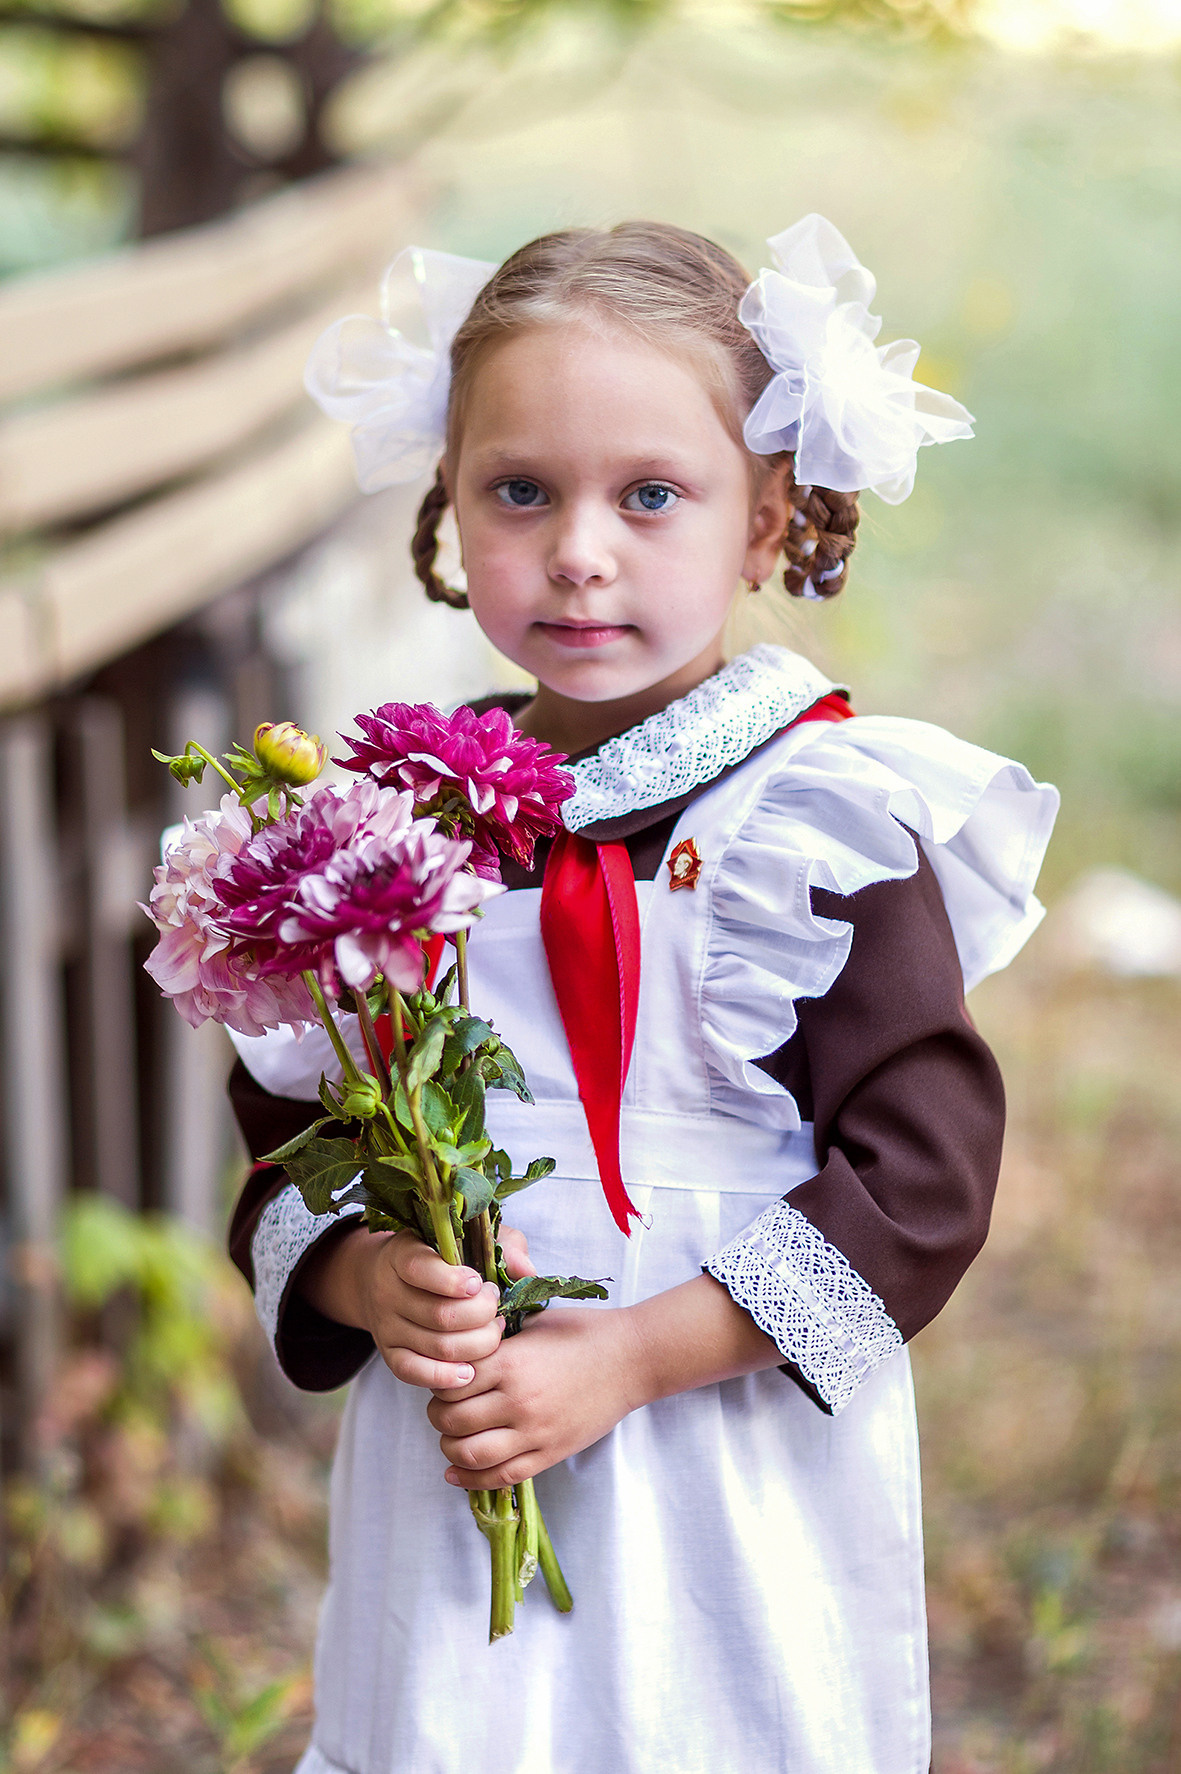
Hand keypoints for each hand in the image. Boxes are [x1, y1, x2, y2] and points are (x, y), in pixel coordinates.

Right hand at [299, 1222, 534, 1391]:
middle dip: (481, 1315)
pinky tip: (471, 1373)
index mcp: (402, 1254)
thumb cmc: (443, 1255)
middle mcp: (387, 1291)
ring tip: (493, 1332)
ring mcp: (387, 1325)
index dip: (452, 1280)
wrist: (388, 1278)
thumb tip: (525, 1270)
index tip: (479, 1283)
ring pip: (436, 1346)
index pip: (419, 1268)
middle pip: (440, 1315)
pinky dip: (445, 1377)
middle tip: (495, 1308)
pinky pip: (414, 1372)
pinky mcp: (390, 1353)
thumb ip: (503, 1245)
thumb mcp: (471, 1237)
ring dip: (476, 1344)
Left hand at [426, 1306, 639, 1489]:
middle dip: (439, 1415)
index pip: (449, 1382)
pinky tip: (456, 1473)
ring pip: (469, 1453)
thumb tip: (460, 1337)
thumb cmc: (581, 1332)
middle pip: (452, 1420)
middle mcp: (517, 1400)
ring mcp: (534, 1432)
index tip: (444, 1377)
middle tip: (443, 1408)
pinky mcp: (550, 1453)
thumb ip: (495, 1332)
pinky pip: (501, 1476)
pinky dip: (471, 1480)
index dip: (438, 1381)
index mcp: (510, 1362)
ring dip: (450, 1448)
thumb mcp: (533, 1320)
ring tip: (452, 1437)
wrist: (630, 1359)